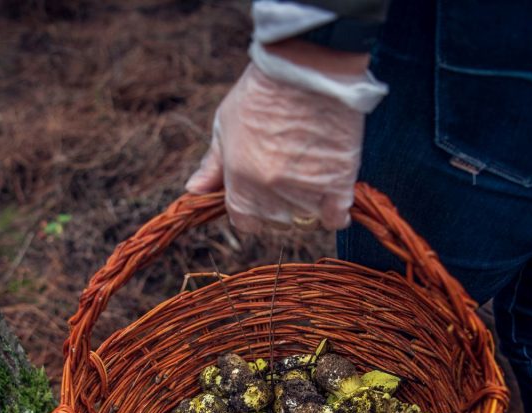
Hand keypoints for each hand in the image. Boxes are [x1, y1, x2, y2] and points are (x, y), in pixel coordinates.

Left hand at [186, 59, 367, 233]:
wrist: (307, 69)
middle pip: (277, 224)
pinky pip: (337, 217)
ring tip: (312, 174)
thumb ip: (212, 165)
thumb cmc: (262, 92)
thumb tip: (193, 190)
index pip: (245, 223)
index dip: (253, 209)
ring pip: (307, 221)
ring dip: (310, 206)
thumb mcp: (225, 125)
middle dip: (281, 206)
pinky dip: (336, 210)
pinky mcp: (338, 184)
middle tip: (290, 173)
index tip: (262, 191)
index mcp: (240, 185)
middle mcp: (271, 196)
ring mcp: (305, 193)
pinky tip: (334, 192)